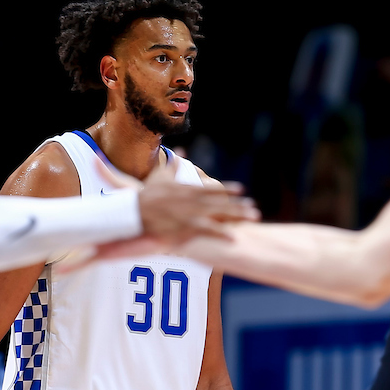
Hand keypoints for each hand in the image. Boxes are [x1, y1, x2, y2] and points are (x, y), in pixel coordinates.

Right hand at [135, 164, 258, 244]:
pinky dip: (222, 234)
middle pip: (221, 203)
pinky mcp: (187, 227)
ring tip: (252, 220)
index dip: (227, 189)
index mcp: (188, 190)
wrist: (135, 211)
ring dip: (236, 217)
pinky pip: (208, 231)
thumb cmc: (146, 195)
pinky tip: (234, 238)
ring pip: (219, 216)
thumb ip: (173, 165)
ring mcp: (192, 214)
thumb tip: (180, 151)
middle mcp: (194, 201)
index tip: (242, 190)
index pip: (212, 189)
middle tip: (254, 208)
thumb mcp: (159, 176)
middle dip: (238, 206)